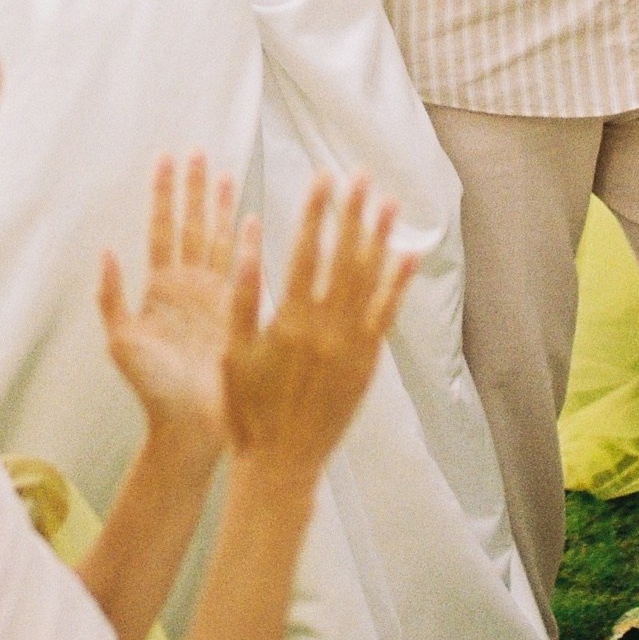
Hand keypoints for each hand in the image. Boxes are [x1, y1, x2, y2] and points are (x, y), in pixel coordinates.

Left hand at [98, 153, 252, 460]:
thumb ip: (111, 296)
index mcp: (158, 288)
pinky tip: (251, 217)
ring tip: (224, 171)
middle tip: (197, 151)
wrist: (188, 424)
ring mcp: (213, 296)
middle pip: (191, 225)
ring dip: (219, 206)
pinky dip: (245, 242)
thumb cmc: (151, 389)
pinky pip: (240, 268)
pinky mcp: (235, 310)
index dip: (163, 194)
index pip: (161, 229)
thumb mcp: (121, 341)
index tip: (165, 158)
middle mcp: (186, 286)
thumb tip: (105, 250)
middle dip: (193, 188)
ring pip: (217, 239)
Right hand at [220, 172, 414, 482]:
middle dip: (352, 214)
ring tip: (387, 203)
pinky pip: (386, 316)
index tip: (323, 178)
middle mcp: (326, 328)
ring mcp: (351, 346)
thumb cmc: (246, 411)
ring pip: (370, 280)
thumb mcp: (233, 354)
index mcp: (290, 321)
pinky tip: (406, 257)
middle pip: (344, 257)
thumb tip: (245, 242)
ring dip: (379, 239)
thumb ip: (242, 298)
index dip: (316, 213)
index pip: (306, 252)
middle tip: (361, 176)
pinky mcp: (366, 363)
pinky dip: (397, 285)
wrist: (280, 463)